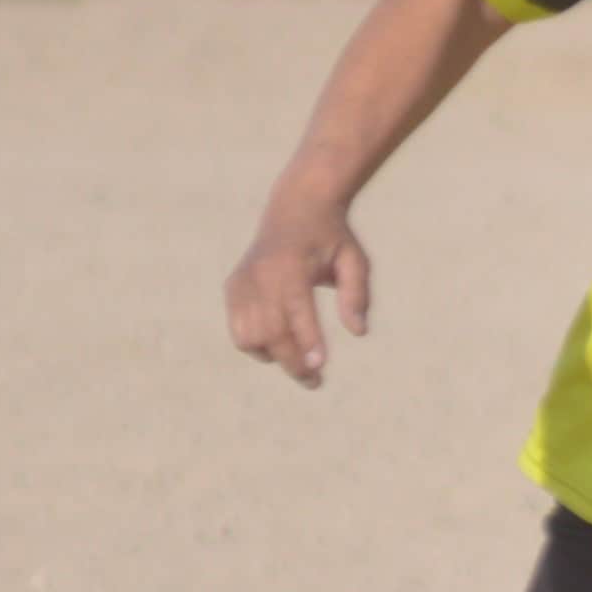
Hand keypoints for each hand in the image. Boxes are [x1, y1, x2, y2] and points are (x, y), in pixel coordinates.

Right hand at [224, 200, 371, 387]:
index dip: (307, 341)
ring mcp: (242, 281)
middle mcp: (260, 274)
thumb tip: (358, 332)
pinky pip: (239, 329)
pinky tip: (281, 347)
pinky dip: (256, 345)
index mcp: (290, 265)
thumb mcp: (355, 260)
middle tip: (315, 383)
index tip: (319, 367)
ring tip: (302, 365)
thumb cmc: (332, 238)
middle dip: (292, 362)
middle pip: (270, 331)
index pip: (296, 311)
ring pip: (249, 336)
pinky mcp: (233, 287)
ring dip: (274, 357)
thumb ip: (357, 294)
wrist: (296, 208)